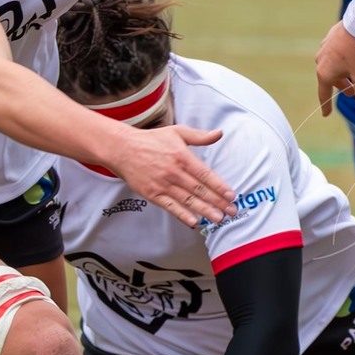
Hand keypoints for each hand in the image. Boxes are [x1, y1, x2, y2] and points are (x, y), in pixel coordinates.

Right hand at [111, 124, 234, 226]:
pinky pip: (170, 207)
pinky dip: (182, 215)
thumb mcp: (177, 132)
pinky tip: (194, 222)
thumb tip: (219, 133)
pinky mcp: (152, 194)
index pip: (205, 174)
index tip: (232, 195)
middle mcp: (174, 172)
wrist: (122, 148)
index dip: (219, 186)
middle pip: (199, 190)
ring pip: (187, 200)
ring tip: (219, 218)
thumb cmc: (151, 140)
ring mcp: (162, 184)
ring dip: (205, 211)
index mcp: (182, 156)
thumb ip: (199, 136)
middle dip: (218, 202)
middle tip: (232, 211)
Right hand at [314, 21, 354, 114]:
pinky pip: (336, 55)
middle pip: (333, 80)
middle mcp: (320, 62)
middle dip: (346, 86)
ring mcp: (323, 50)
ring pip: (336, 67)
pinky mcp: (329, 40)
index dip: (326, 106)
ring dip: (348, 72)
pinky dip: (346, 60)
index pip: (324, 95)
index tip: (326, 114)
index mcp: (325, 74)